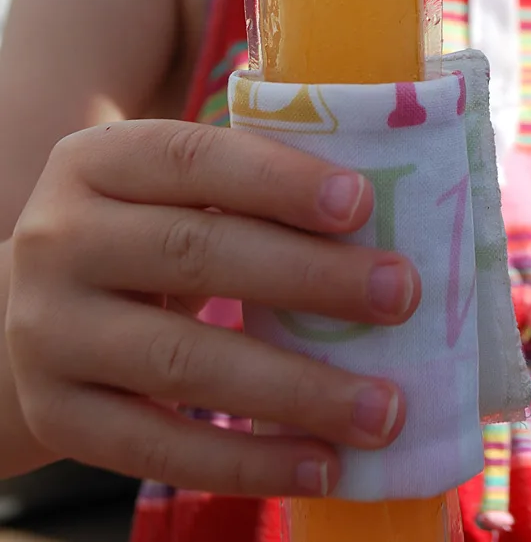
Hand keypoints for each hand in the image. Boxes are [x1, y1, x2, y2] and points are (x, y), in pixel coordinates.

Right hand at [6, 120, 419, 497]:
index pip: (192, 158)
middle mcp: (60, 238)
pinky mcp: (57, 414)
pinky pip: (155, 449)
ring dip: (296, 389)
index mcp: (98, 161)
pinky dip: (246, 462)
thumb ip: (246, 192)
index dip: (278, 180)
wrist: (35, 314)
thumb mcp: (168, 193)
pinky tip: (321, 465)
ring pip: (181, 362)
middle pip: (195, 251)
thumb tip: (376, 221)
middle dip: (310, 276)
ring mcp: (48, 331)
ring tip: (384, 408)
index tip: (362, 203)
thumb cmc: (140, 235)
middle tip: (400, 296)